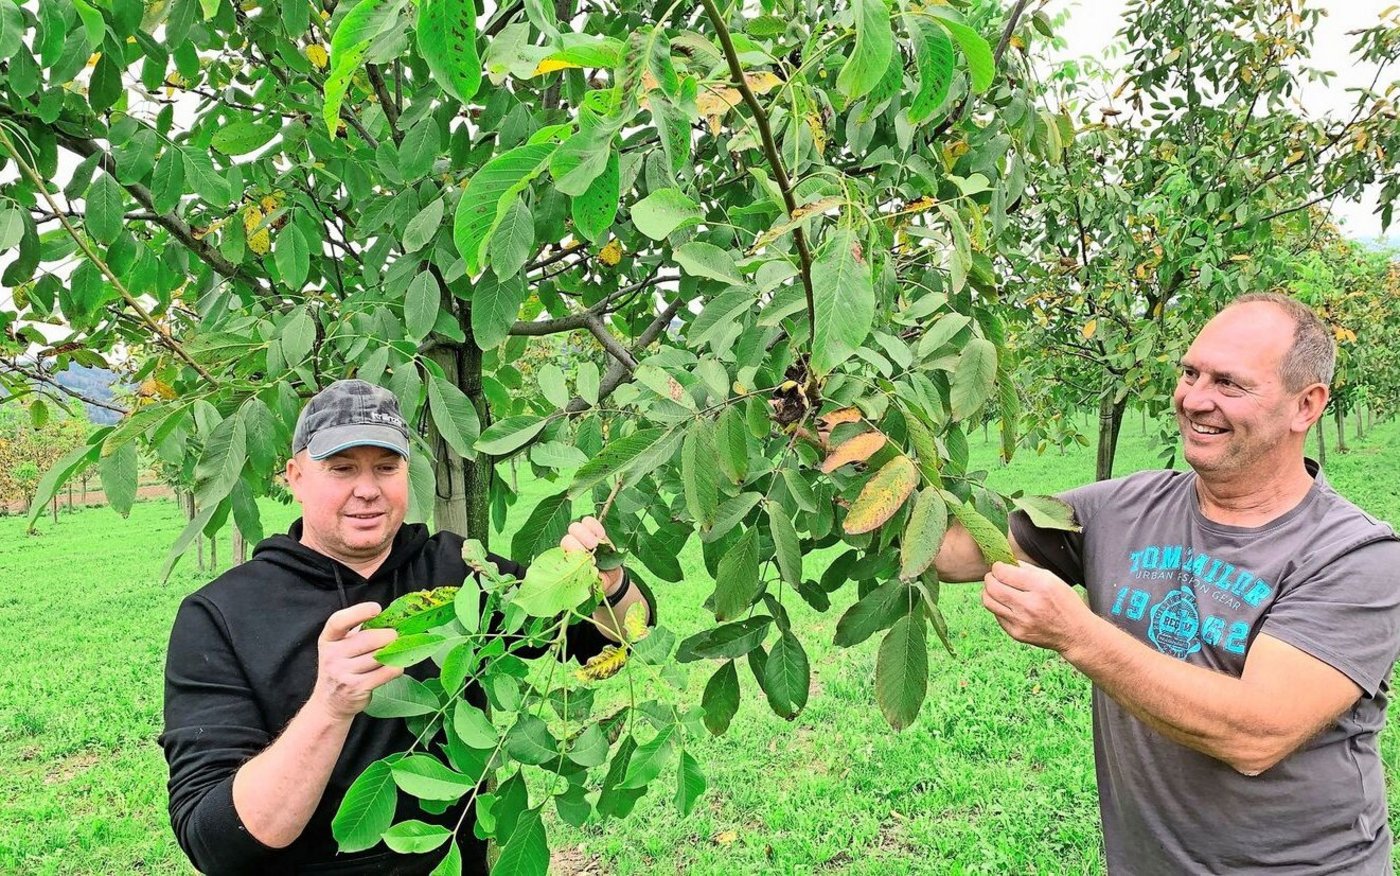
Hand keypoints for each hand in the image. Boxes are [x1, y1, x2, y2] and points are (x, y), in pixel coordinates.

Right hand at [309, 602, 403, 720]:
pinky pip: (386, 672)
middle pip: (369, 639)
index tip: (376, 609)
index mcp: (328, 639)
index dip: (359, 611)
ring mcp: (343, 673)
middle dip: (388, 636)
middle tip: (395, 636)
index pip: (338, 621)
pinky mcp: (357, 688)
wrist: (330, 702)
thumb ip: (359, 631)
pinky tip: (394, 667)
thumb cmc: (342, 667)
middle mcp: (332, 655)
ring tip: (394, 652)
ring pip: (380, 656)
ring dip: (394, 653)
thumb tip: (389, 618)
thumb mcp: (341, 646)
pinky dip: (396, 667)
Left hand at [561, 516, 622, 595]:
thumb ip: (588, 580)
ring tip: (596, 542)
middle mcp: (571, 549)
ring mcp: (581, 538)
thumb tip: (589, 573)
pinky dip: (595, 526)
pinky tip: (601, 535)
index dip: (575, 552)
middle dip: (579, 542)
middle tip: (592, 547)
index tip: (589, 560)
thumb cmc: (596, 582)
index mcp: (567, 562)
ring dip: (586, 533)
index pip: (561, 554)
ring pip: (575, 527)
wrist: (608, 576)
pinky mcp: (592, 531)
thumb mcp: (592, 585)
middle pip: (567, 538)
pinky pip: (589, 521)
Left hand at [981, 562, 1093, 654]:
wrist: (1075, 634)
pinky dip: (998, 607)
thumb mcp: (1052, 579)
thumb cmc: (1064, 602)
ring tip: (997, 589)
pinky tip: (1008, 604)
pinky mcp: (1017, 634)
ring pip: (988, 602)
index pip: (1003, 573)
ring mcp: (1022, 622)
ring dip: (988, 592)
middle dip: (989, 578)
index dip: (997, 567)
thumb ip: (1026, 569)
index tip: (999, 567)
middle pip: (992, 587)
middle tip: (993, 577)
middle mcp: (1030, 605)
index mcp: (1040, 587)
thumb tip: (1004, 562)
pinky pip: (996, 615)